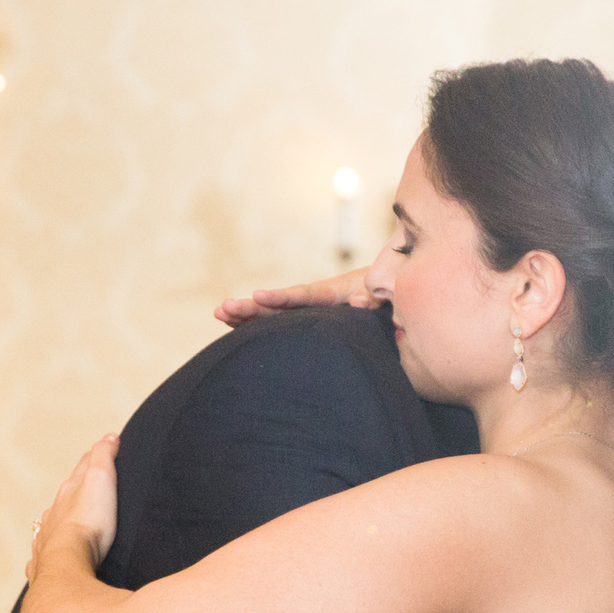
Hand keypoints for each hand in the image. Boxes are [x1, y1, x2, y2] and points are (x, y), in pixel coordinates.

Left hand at [28, 434, 119, 581]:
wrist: (67, 563)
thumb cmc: (88, 522)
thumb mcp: (101, 479)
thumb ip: (104, 456)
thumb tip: (109, 437)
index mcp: (69, 491)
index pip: (82, 467)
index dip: (93, 458)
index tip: (103, 450)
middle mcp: (55, 512)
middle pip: (66, 495)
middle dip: (76, 489)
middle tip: (87, 487)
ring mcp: (48, 537)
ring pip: (53, 522)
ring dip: (62, 519)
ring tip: (70, 522)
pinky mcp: (47, 562)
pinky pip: (46, 552)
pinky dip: (50, 548)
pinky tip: (51, 554)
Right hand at [214, 266, 379, 324]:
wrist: (393, 287)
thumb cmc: (392, 292)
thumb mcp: (387, 294)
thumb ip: (375, 298)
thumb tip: (358, 301)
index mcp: (335, 292)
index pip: (304, 295)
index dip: (281, 298)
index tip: (258, 297)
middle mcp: (317, 299)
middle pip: (280, 304)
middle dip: (252, 307)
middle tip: (223, 308)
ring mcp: (312, 308)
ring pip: (275, 311)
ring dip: (249, 313)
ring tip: (219, 313)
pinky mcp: (312, 318)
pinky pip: (283, 320)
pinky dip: (260, 322)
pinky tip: (236, 325)